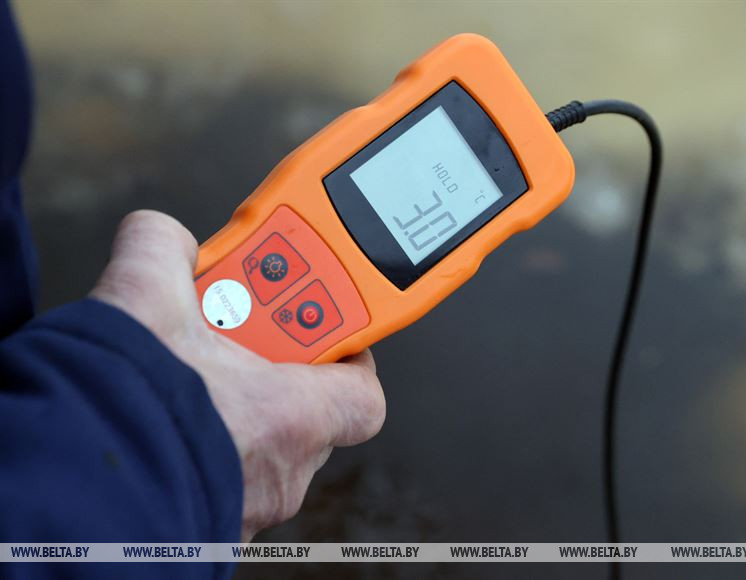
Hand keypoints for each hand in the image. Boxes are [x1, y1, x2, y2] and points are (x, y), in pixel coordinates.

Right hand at [90, 210, 385, 540]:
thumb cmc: (124, 413)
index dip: (348, 357)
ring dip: (234, 411)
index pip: (364, 395)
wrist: (65, 490)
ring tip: (189, 375)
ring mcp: (245, 507)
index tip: (321, 327)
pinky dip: (203, 446)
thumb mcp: (142, 296)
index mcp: (292, 419)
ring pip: (259, 448)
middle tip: (232, 340)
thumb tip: (166, 239)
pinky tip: (163, 419)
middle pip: (304, 414)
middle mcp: (279, 474)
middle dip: (273, 373)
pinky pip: (221, 477)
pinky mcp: (204, 523)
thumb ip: (165, 249)